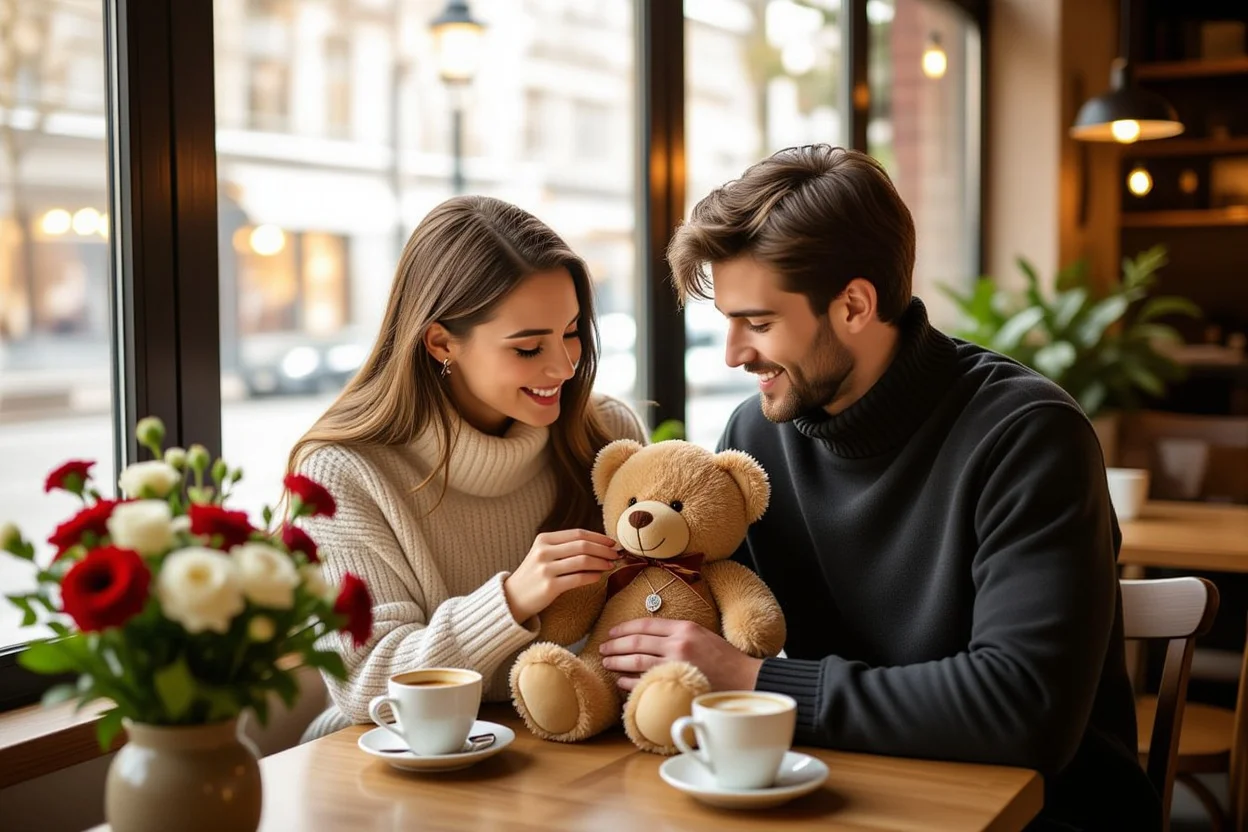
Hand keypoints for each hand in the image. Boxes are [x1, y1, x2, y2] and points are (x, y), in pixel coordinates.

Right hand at [503, 529, 618, 622]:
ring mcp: (546, 569)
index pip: (578, 534)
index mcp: (544, 539)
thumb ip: (566, 547)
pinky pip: (578, 579)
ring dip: (601, 562)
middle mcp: (543, 551)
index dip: (598, 537)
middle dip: (603, 549)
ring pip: (583, 561)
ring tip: (610, 565)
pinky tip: (599, 576)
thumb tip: (599, 545)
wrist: (512, 598)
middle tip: (616, 554)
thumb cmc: (534, 575)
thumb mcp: (544, 554)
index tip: (612, 542)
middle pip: (582, 546)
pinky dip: (592, 576)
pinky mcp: (549, 587)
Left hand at [598, 618, 763, 691]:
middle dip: (615, 645)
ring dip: (617, 662)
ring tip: (607, 663)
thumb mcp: (703, 636)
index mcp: (684, 627)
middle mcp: (678, 642)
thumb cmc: (725, 660)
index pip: (645, 624)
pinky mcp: (677, 682)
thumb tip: (649, 639)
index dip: (624, 629)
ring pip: (636, 660)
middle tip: (602, 649)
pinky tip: (621, 681)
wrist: (747, 680)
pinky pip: (645, 680)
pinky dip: (629, 681)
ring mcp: (677, 663)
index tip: (611, 633)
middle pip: (636, 641)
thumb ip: (678, 635)